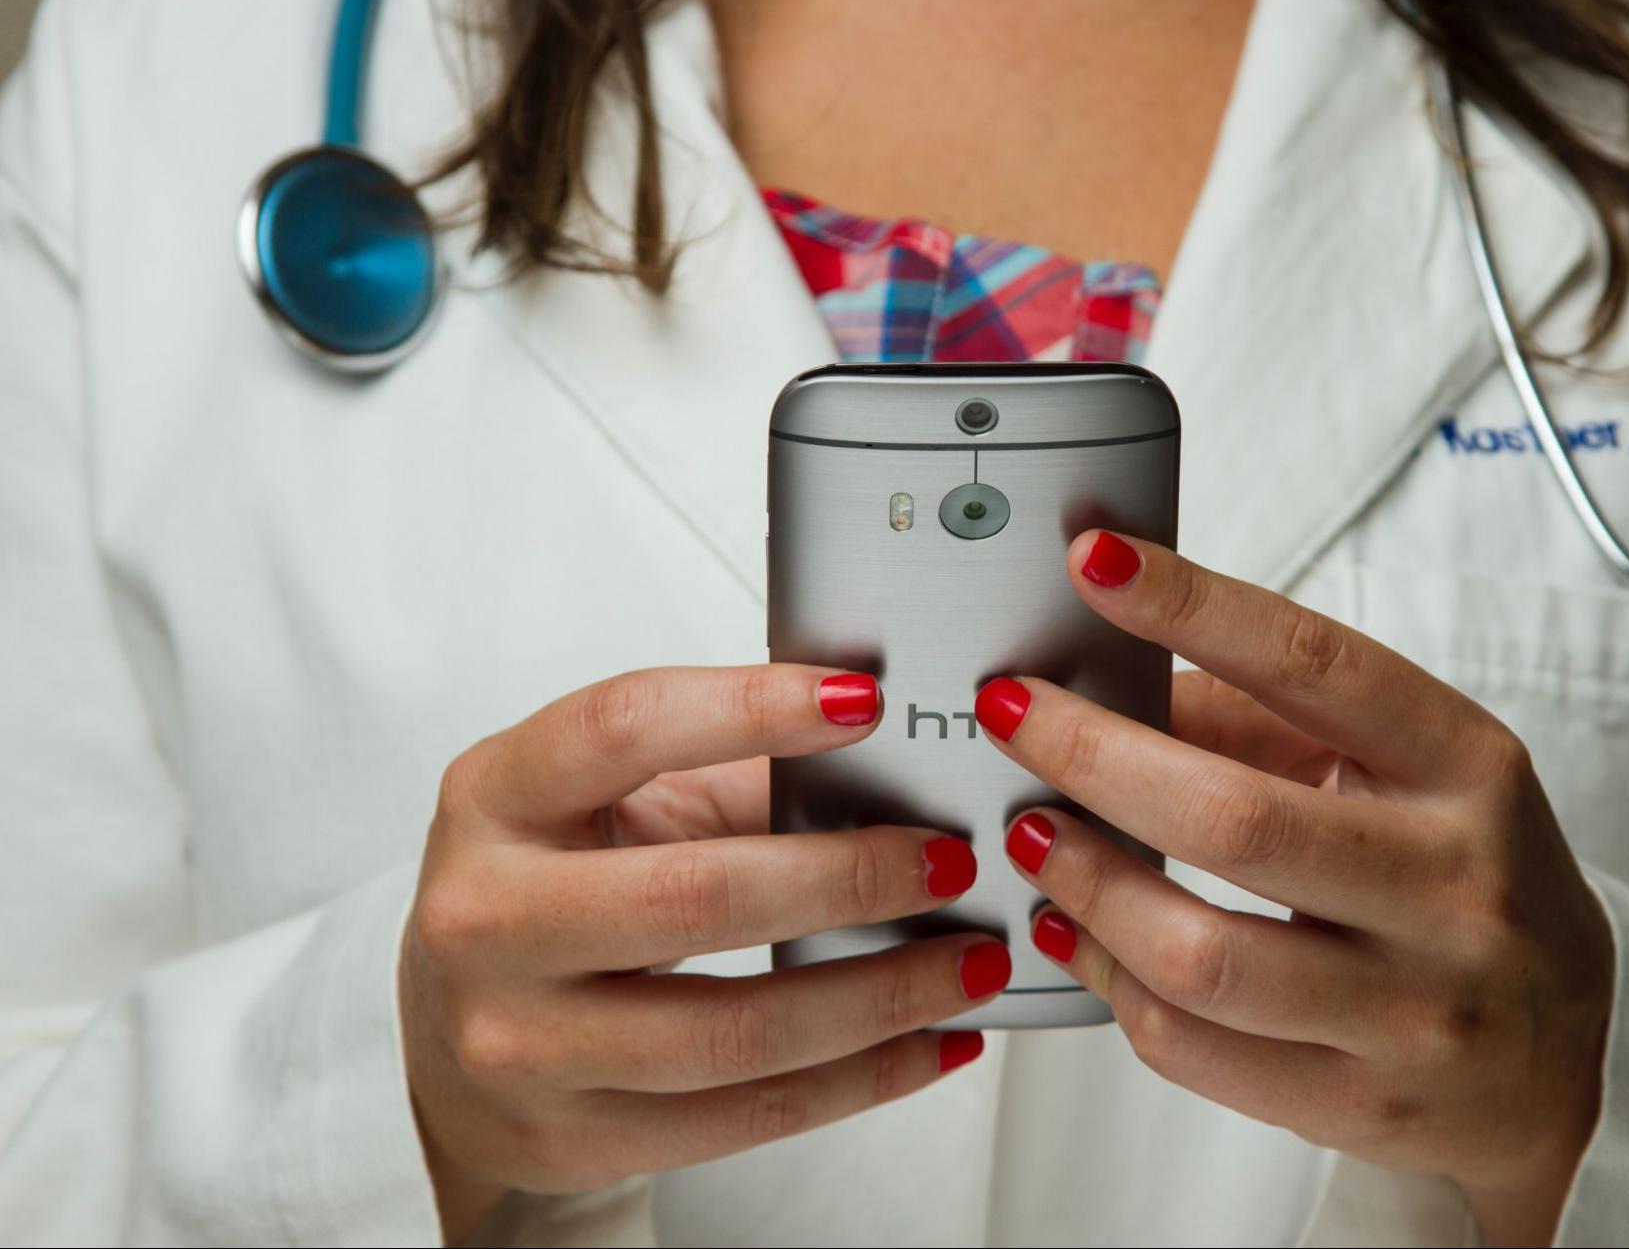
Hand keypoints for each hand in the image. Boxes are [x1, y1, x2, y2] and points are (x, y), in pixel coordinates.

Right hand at [402, 665, 1007, 1239]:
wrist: (450, 1035)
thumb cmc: (550, 886)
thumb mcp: (606, 802)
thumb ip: (732, 776)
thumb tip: (889, 770)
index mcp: (496, 798)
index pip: (622, 729)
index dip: (749, 708)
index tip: (864, 700)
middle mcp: (489, 918)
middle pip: (697, 896)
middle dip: (850, 876)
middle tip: (952, 859)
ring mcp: (522, 1042)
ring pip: (736, 1029)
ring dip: (882, 995)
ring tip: (969, 959)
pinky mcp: (574, 1137)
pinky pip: (747, 1116)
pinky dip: (861, 1080)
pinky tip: (930, 1044)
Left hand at [976, 533, 1612, 1247]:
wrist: (1564, 1057)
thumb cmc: (1460, 877)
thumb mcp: (1404, 772)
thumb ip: (1261, 720)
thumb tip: (1104, 680)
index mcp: (1468, 768)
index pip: (1317, 667)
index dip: (1194, 608)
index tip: (1093, 562)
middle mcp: (1453, 887)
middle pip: (1235, 821)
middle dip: (1092, 757)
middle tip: (1013, 717)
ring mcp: (1411, 1011)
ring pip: (1199, 956)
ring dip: (1085, 884)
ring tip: (1031, 833)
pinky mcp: (1358, 1104)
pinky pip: (1192, 1048)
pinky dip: (1107, 980)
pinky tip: (1073, 930)